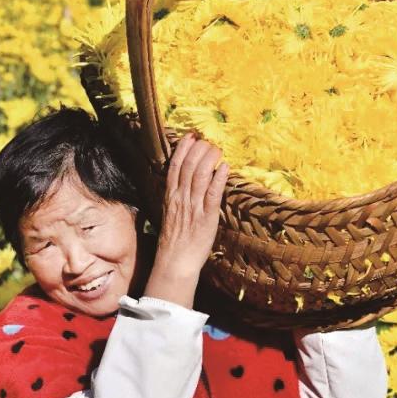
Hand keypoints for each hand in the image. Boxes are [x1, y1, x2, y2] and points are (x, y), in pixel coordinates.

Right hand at [143, 132, 228, 307]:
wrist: (175, 261)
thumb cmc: (175, 239)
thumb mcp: (172, 212)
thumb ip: (178, 196)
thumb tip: (188, 181)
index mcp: (171, 195)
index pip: (175, 165)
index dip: (184, 147)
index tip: (192, 135)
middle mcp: (181, 197)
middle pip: (189, 164)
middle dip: (200, 148)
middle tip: (209, 141)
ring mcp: (194, 206)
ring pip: (200, 174)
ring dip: (210, 158)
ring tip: (218, 149)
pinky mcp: (207, 216)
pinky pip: (213, 193)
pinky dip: (219, 178)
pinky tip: (225, 167)